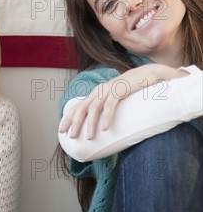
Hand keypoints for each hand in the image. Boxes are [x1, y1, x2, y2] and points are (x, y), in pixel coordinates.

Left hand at [59, 64, 188, 139]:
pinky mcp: (121, 89)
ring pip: (94, 108)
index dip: (68, 118)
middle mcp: (99, 91)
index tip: (61, 131)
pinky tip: (105, 128)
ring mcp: (109, 89)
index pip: (77, 106)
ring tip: (90, 138)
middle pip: (81, 108)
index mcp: (96, 94)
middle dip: (74, 123)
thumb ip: (107, 109)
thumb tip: (101, 129)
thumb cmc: (132, 91)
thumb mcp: (116, 100)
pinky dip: (107, 116)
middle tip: (72, 137)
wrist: (149, 74)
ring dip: (91, 123)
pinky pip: (111, 104)